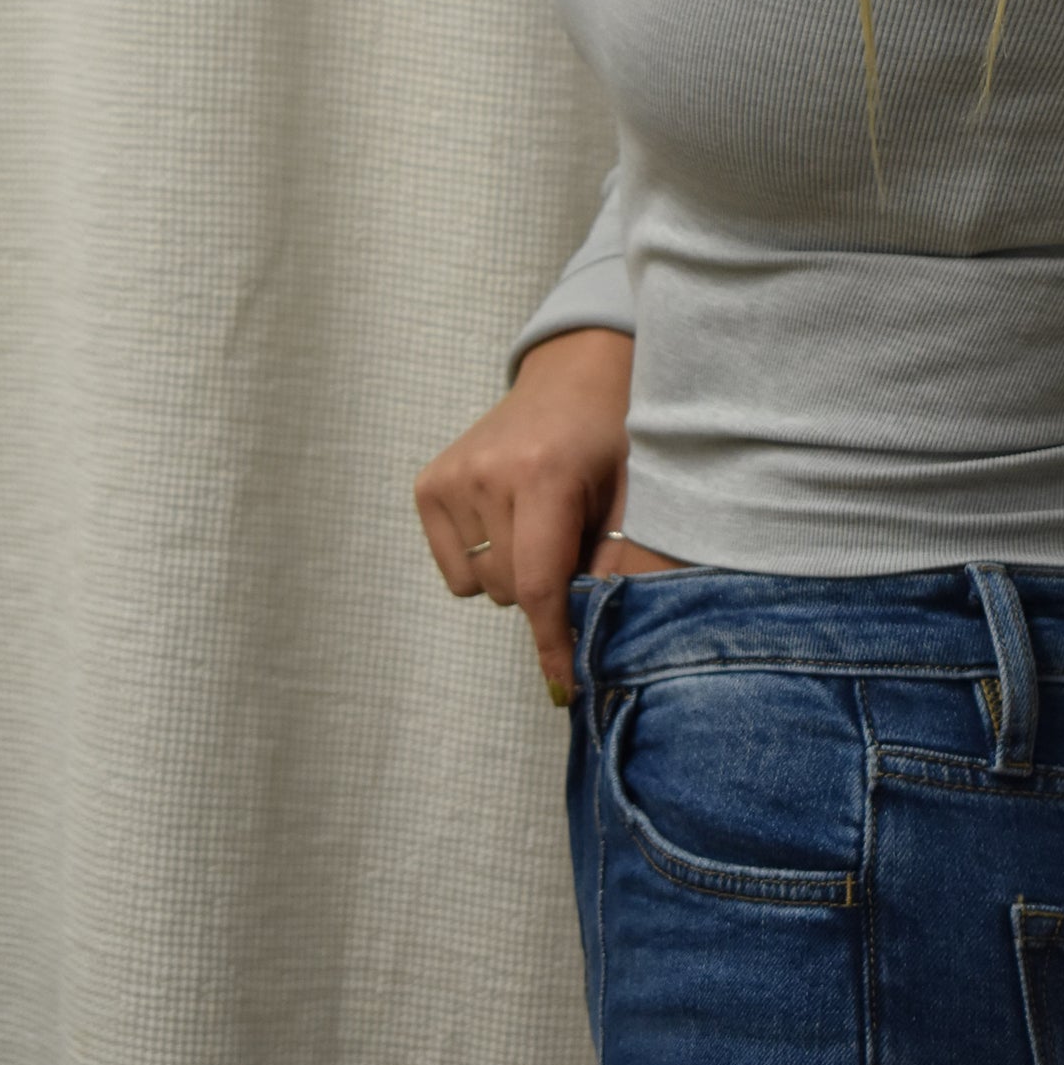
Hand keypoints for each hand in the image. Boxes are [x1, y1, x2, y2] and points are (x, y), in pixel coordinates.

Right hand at [413, 327, 638, 698]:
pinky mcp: (428, 483)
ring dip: (515, 575)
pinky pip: (454, 570)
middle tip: (574, 545)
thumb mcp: (635, 499)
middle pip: (512, 590)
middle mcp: (487, 474)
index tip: (564, 687)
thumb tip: (590, 644)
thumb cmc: (614, 440)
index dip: (554, 642)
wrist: (577, 376)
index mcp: (544, 475)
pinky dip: (482, 563)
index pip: (540, 584)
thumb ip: (614, 568)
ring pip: (482, 586)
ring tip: (541, 523)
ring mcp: (451, 477)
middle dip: (547, 590)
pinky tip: (507, 519)